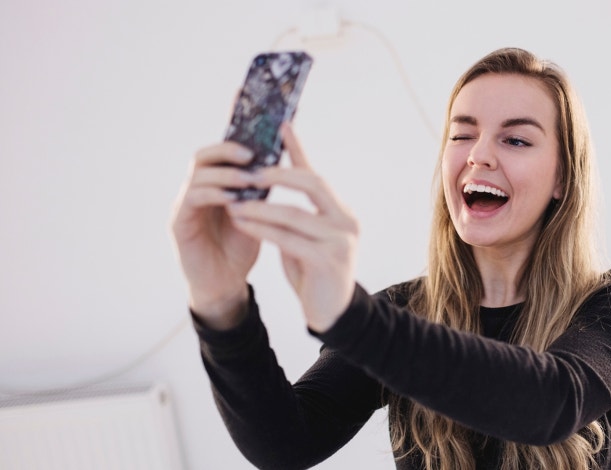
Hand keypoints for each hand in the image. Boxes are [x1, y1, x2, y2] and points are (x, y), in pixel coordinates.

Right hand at [170, 142, 260, 328]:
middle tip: (252, 155)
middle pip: (203, 156)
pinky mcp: (178, 223)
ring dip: (225, 174)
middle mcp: (195, 190)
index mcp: (213, 184)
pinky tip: (233, 199)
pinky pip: (191, 199)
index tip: (257, 132)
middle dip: (227, 150)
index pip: (219, 152)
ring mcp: (184, 205)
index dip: (234, 138)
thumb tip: (282, 158)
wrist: (225, 284)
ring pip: (197, 175)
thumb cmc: (240, 248)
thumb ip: (261, 189)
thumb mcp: (256, 213)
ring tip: (250, 178)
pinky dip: (213, 194)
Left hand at [224, 123, 359, 332]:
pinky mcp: (328, 261)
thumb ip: (295, 215)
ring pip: (295, 214)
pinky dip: (262, 229)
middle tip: (250, 171)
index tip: (281, 125)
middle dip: (279, 174)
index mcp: (341, 213)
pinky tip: (242, 223)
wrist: (331, 315)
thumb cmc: (314, 274)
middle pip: (314, 184)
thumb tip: (269, 185)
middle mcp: (346, 222)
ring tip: (234, 201)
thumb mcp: (304, 238)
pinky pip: (288, 239)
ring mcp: (341, 242)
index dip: (298, 150)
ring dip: (261, 206)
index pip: (316, 175)